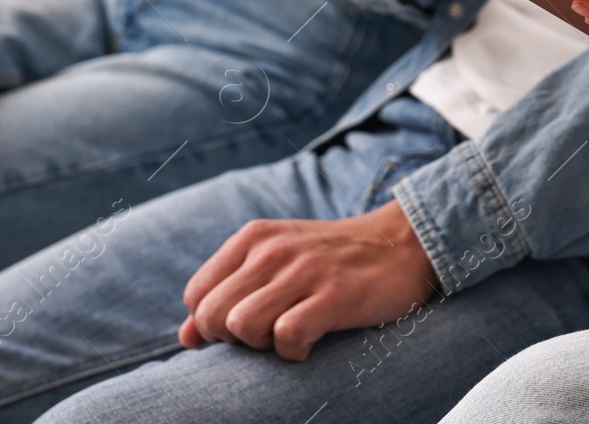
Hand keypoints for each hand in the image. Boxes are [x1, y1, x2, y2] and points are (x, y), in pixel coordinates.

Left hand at [180, 200, 437, 361]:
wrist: (403, 244)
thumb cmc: (333, 260)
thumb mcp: (275, 262)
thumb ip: (228, 293)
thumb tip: (184, 338)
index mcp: (253, 238)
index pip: (195, 295)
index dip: (212, 322)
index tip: (244, 325)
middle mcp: (272, 250)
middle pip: (213, 315)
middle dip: (232, 338)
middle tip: (267, 333)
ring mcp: (303, 271)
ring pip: (242, 326)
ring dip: (262, 344)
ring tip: (289, 334)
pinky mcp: (334, 295)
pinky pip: (287, 337)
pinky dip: (293, 351)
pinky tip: (311, 342)